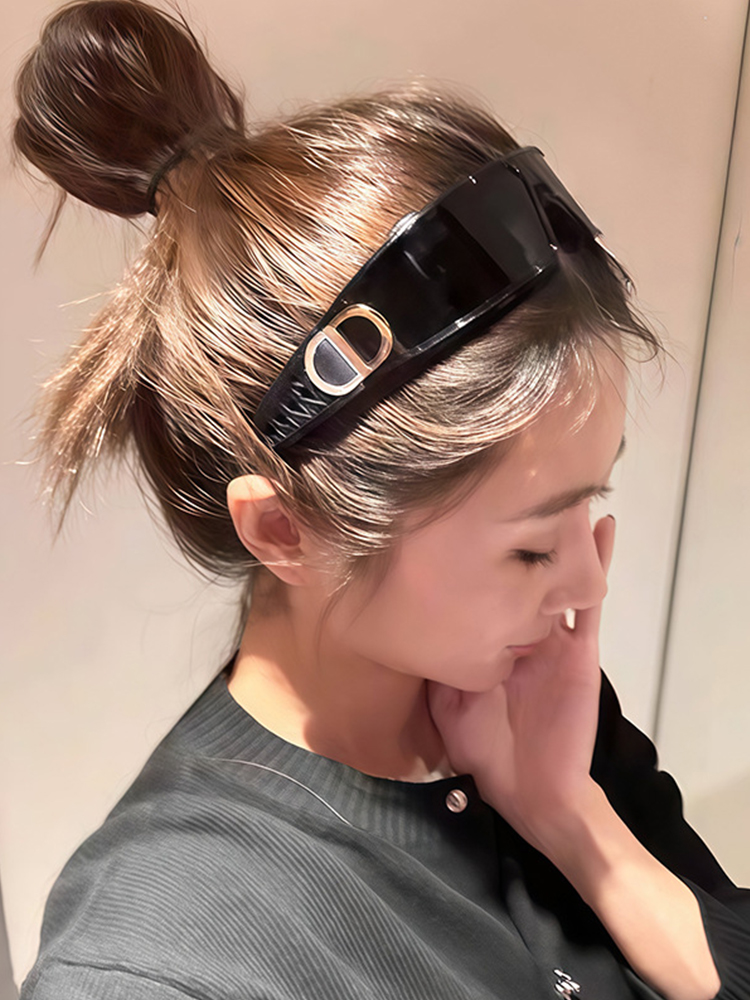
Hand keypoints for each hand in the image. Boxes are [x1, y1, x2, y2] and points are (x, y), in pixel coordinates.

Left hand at [428, 515, 615, 852]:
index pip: (487, 586)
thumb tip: (410, 622)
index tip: (464, 511)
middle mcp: (523, 630)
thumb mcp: (447, 700)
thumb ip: (438, 662)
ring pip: (558, 577)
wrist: (531, 790)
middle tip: (518, 483)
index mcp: (493, 639)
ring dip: (563, 537)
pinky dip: (595, 567)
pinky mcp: (579, 651)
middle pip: (525, 573)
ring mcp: (554, 637)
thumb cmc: (487, 750)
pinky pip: (589, 604)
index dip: (479, 554)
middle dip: (523, 532)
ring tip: (564, 490)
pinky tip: (598, 532)